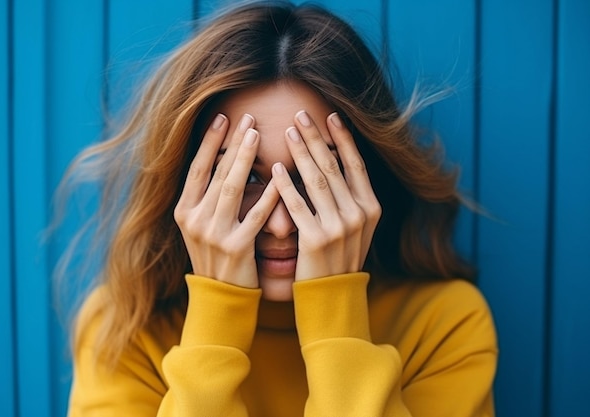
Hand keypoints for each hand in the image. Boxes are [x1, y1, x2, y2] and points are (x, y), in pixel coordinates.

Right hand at [174, 113, 279, 287]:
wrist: (220, 297)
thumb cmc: (216, 255)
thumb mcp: (201, 227)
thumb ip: (208, 198)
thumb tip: (225, 159)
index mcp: (184, 212)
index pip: (196, 168)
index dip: (209, 142)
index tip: (222, 117)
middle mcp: (194, 220)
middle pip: (215, 173)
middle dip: (232, 142)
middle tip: (248, 117)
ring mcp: (213, 234)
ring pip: (231, 187)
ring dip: (245, 158)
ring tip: (256, 134)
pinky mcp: (236, 248)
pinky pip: (255, 214)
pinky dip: (268, 194)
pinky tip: (279, 176)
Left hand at [271, 111, 381, 280]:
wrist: (333, 295)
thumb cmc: (340, 256)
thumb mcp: (357, 227)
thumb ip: (351, 197)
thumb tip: (336, 160)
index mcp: (371, 208)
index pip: (357, 164)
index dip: (344, 138)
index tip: (331, 115)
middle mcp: (358, 215)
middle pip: (334, 167)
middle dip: (316, 138)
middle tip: (301, 115)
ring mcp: (338, 228)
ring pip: (316, 180)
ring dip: (301, 153)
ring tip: (288, 132)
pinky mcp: (315, 240)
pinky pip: (297, 205)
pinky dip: (286, 185)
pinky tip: (276, 168)